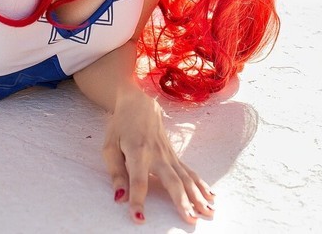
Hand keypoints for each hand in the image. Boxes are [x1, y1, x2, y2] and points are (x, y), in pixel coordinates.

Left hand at [102, 89, 215, 224]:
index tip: (139, 218)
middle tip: (191, 219)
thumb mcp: (110, 147)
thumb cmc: (121, 126)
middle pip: (172, 181)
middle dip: (182, 201)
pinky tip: (211, 197)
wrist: (139, 101)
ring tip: (208, 213)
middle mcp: (157, 155)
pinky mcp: (175, 156)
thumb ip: (115, 172)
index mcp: (138, 153)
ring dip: (198, 196)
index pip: (138, 181)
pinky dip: (202, 185)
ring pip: (186, 178)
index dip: (137, 200)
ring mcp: (169, 155)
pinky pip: (190, 172)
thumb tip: (119, 197)